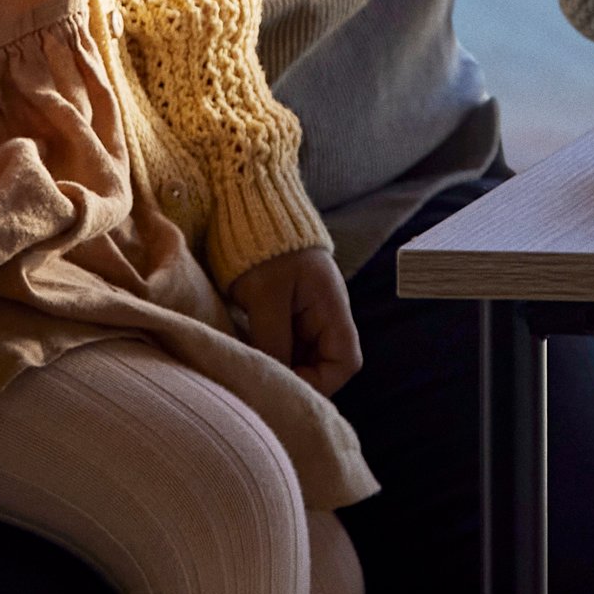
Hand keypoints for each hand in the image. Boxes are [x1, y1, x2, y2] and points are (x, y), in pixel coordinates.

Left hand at [228, 245, 364, 395]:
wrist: (248, 207)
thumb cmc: (261, 247)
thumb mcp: (266, 296)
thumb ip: (273, 339)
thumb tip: (275, 380)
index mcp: (331, 306)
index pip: (345, 361)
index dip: (321, 383)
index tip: (286, 386)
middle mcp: (324, 314)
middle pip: (323, 364)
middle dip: (297, 377)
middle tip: (263, 382)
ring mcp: (305, 312)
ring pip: (301, 357)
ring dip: (280, 366)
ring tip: (252, 368)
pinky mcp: (285, 311)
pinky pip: (284, 344)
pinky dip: (270, 354)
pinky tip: (249, 354)